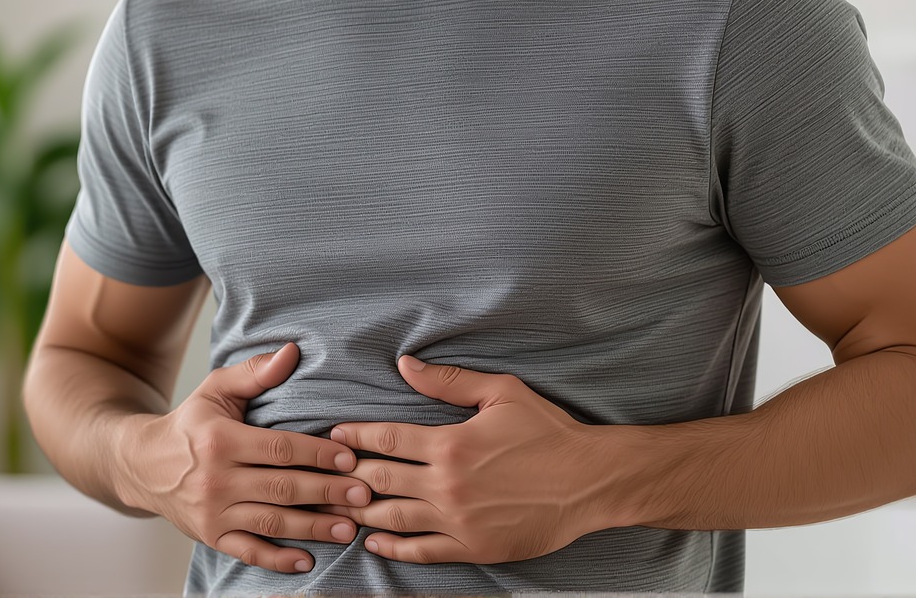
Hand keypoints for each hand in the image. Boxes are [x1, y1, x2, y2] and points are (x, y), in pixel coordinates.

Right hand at [112, 342, 372, 573]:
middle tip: (364, 494)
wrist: (142, 465)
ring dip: (313, 527)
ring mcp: (213, 512)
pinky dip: (278, 560)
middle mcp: (216, 479)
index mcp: (220, 440)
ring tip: (349, 527)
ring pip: (272, 523)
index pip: (280, 449)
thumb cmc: (189, 424)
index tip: (350, 457)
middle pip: (282, 488)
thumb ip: (255, 373)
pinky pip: (249, 552)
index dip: (318, 454)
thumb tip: (292, 352)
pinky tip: (307, 560)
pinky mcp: (211, 536)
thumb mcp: (215, 390)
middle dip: (327, 492)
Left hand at [312, 355, 620, 564]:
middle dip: (347, 477)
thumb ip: (448, 381)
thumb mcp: (501, 393)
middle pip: (379, 481)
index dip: (353, 439)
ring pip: (392, 519)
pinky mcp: (473, 547)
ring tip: (338, 507)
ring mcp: (458, 520)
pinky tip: (373, 542)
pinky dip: (392, 547)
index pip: (385, 440)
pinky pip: (421, 551)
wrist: (591, 482)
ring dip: (361, 513)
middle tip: (325, 474)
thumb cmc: (548, 433)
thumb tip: (404, 364)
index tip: (333, 438)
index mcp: (450, 443)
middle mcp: (447, 484)